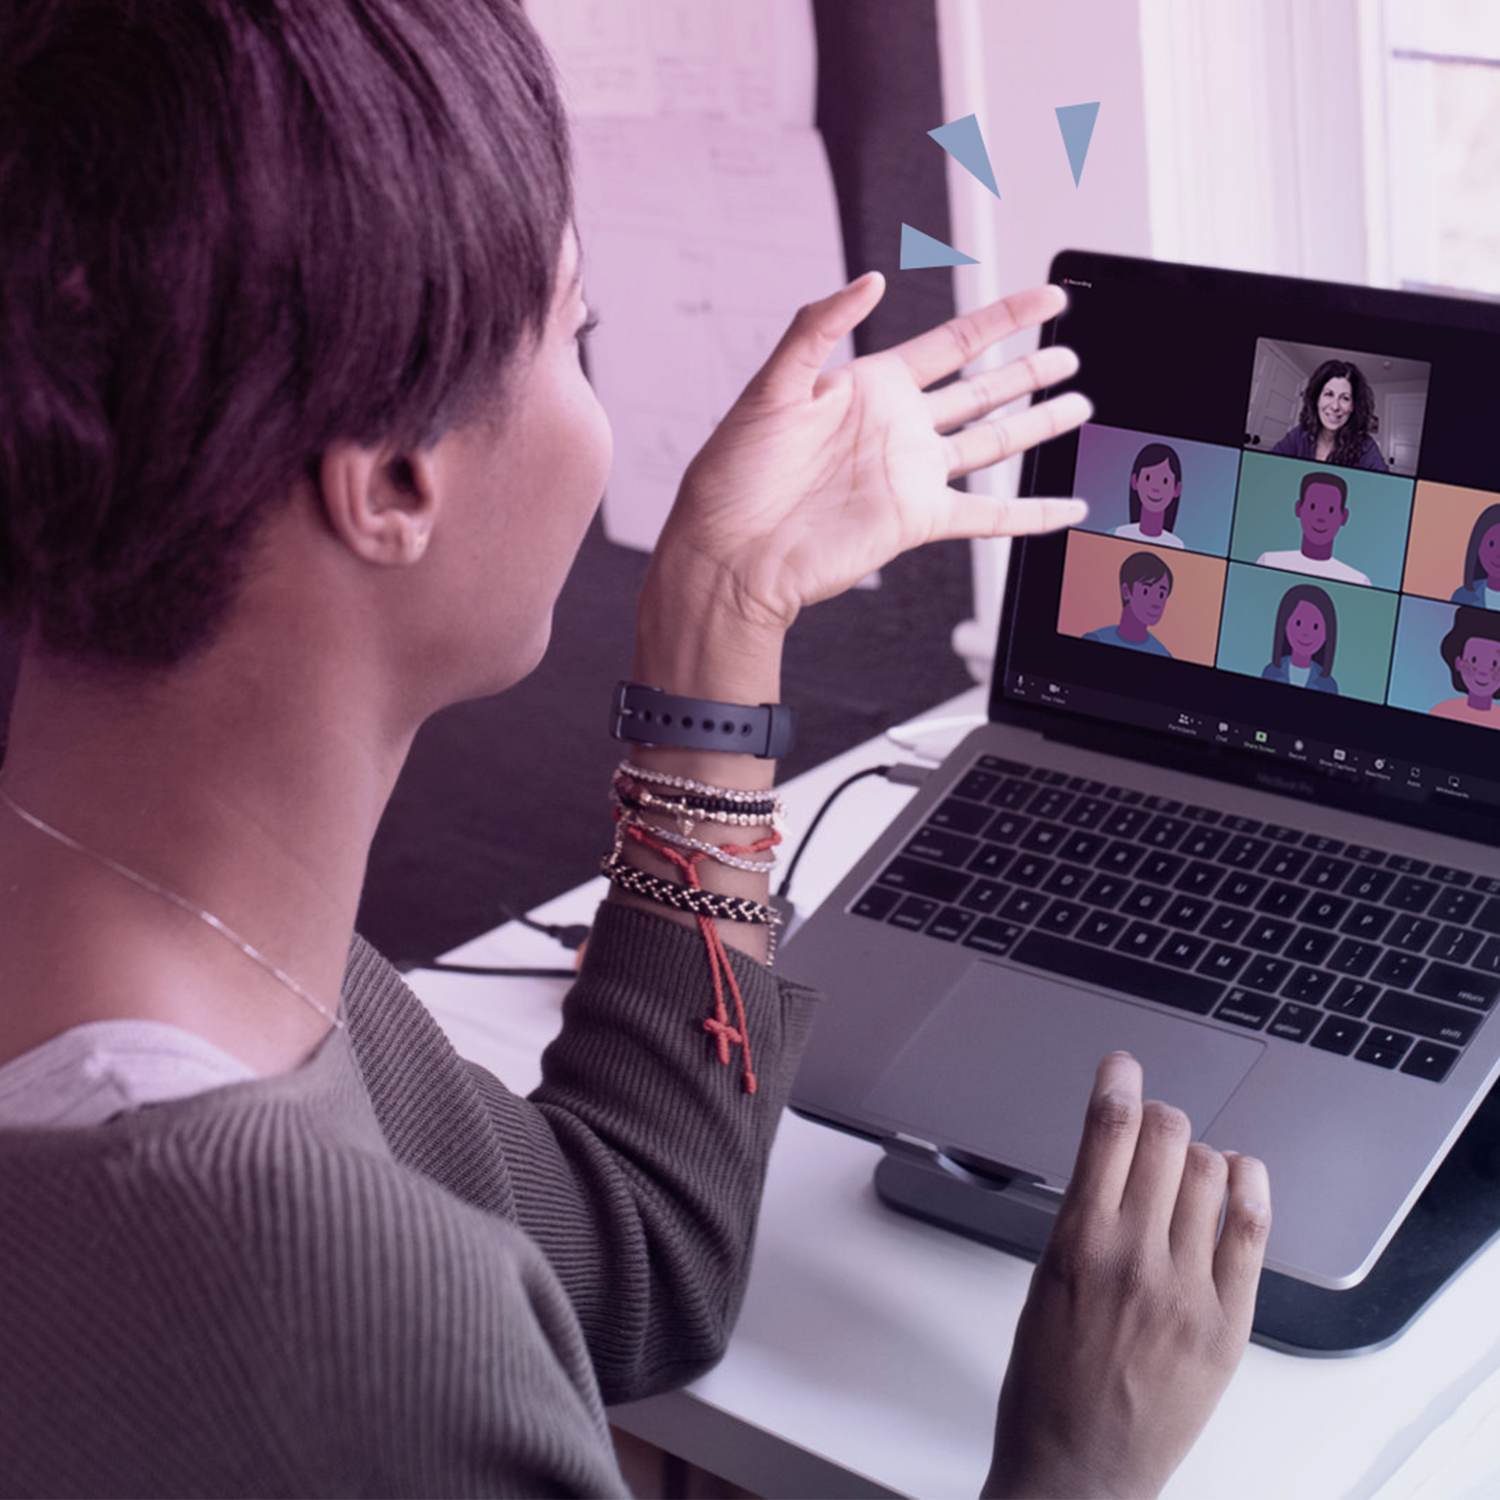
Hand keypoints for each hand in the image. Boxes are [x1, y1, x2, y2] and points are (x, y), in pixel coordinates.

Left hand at [646, 272, 1090, 642]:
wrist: (729, 552)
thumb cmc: (732, 475)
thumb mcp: (770, 387)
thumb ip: (819, 327)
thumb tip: (868, 281)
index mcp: (869, 387)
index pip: (954, 342)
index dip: (1003, 318)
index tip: (1045, 299)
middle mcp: (897, 429)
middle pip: (983, 390)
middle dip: (1029, 369)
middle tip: (1069, 351)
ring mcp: (911, 476)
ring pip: (993, 443)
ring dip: (1038, 426)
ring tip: (1079, 407)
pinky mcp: (916, 522)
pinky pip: (987, 515)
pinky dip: (1029, 515)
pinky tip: (1063, 508)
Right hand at [984, 1054, 1269, 1499]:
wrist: (1078, 1471)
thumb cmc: (1047, 1383)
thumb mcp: (1043, 1282)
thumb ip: (1083, 1218)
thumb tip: (1114, 1157)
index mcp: (1077, 1244)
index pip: (1107, 1131)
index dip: (1117, 1082)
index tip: (1121, 1064)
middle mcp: (1136, 1259)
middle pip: (1168, 1139)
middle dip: (1160, 1116)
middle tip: (1154, 1121)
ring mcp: (1189, 1291)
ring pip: (1213, 1173)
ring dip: (1199, 1153)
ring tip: (1190, 1163)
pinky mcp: (1228, 1325)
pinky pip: (1251, 1232)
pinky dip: (1249, 1188)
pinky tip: (1240, 1175)